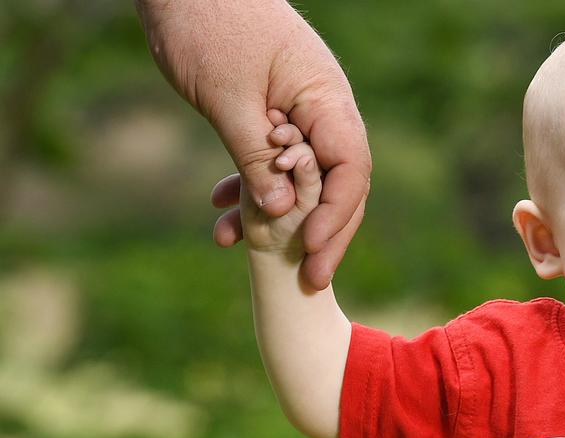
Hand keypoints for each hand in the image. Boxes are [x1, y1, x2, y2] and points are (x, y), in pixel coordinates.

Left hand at [136, 0, 370, 288]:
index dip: (337, 214)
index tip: (313, 249)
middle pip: (340, 182)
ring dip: (284, 218)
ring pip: (306, 177)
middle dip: (324, 232)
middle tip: (311, 279)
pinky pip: (276, 161)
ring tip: (257, 256)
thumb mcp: (228, 98)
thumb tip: (281, 215)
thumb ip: (257, 157)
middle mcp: (323, 108)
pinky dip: (254, 187)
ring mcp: (300, 111)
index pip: (350, 167)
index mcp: (325, 98)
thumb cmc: (207, 24)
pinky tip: (222, 211)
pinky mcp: (273, 113)